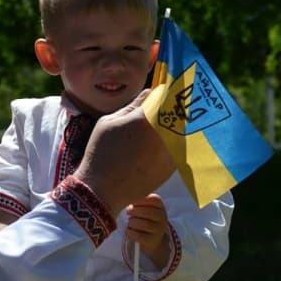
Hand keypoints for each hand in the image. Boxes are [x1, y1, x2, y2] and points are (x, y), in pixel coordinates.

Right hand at [73, 90, 173, 215]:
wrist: (103, 189)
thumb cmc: (101, 152)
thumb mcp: (108, 122)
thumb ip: (131, 106)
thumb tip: (148, 93)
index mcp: (147, 118)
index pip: (165, 98)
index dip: (167, 93)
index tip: (167, 91)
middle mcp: (164, 134)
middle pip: (177, 116)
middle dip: (174, 110)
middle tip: (170, 106)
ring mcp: (170, 152)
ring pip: (180, 134)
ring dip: (176, 128)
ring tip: (165, 127)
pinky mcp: (171, 168)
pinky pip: (177, 150)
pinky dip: (172, 146)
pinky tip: (160, 147)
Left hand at [126, 194, 169, 268]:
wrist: (151, 238)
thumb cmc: (143, 218)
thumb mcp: (144, 207)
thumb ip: (137, 200)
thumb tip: (124, 196)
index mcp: (160, 206)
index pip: (153, 199)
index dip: (140, 199)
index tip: (133, 202)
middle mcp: (162, 218)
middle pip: (148, 212)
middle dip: (135, 211)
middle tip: (128, 212)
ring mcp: (159, 230)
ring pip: (144, 224)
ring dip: (132, 222)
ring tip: (129, 222)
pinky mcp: (152, 240)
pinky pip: (139, 236)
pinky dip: (130, 232)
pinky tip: (128, 230)